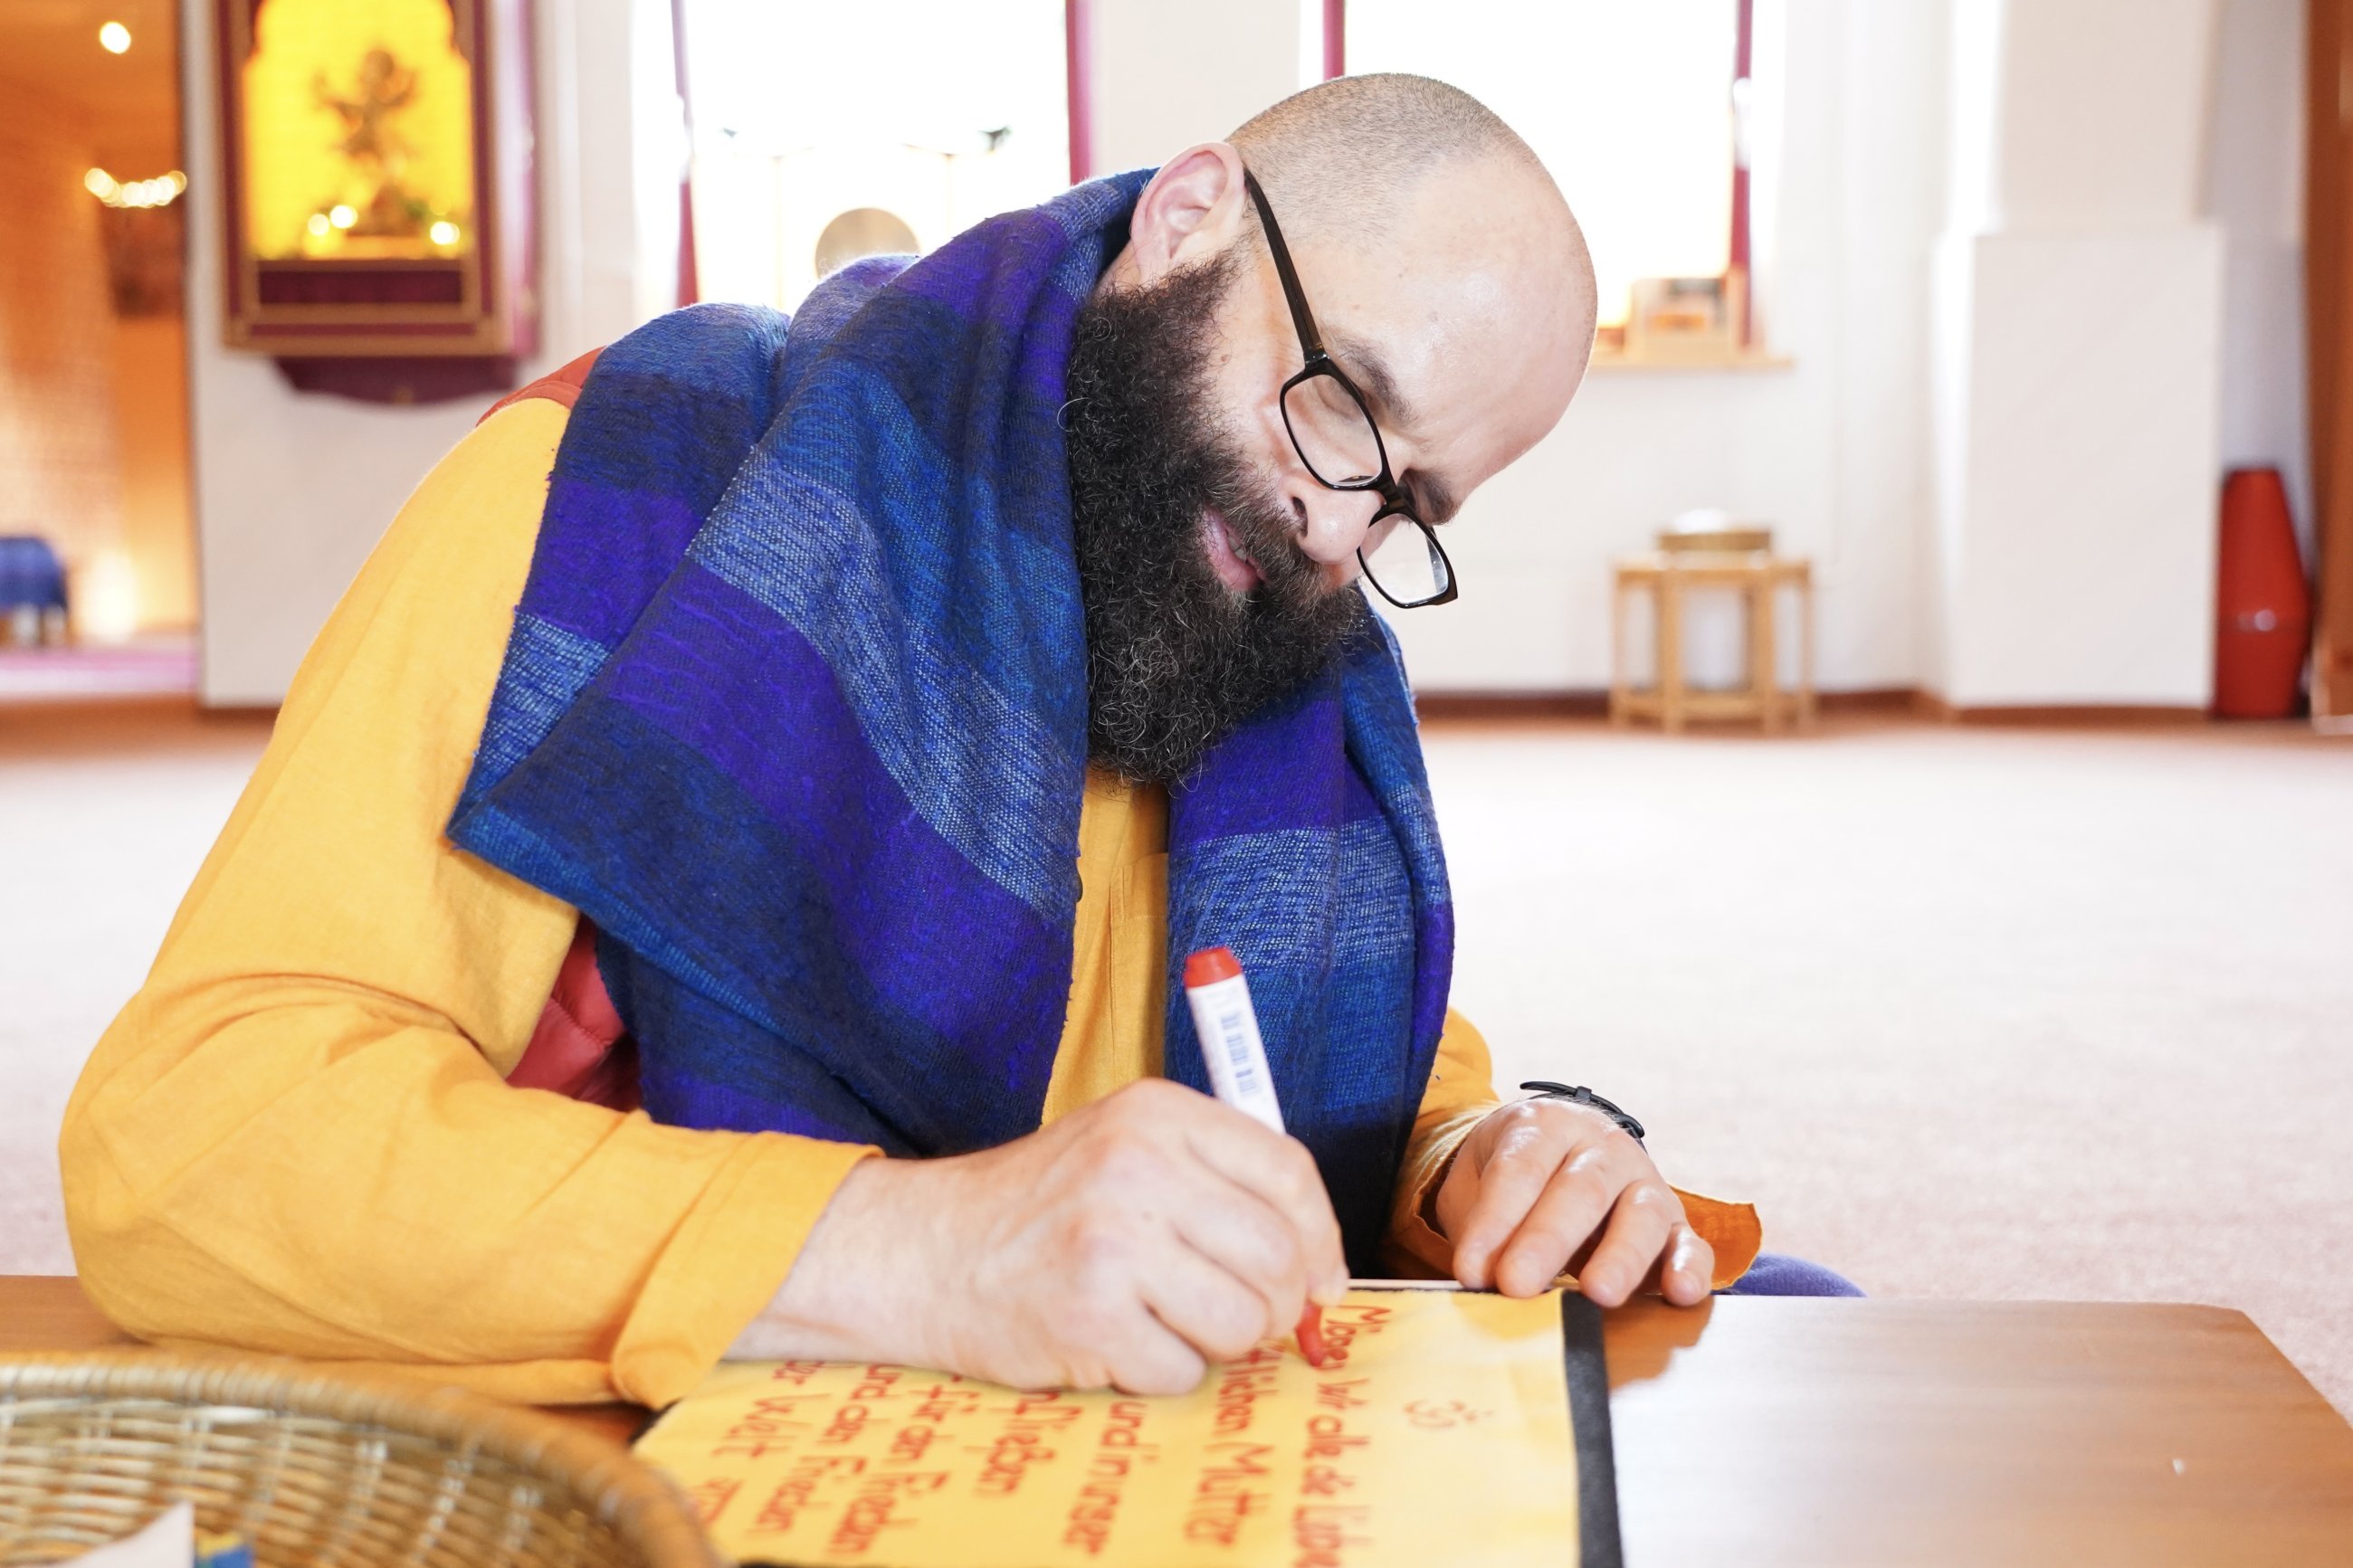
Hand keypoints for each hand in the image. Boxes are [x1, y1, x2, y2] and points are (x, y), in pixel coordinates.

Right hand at [732, 1079, 1348, 1392]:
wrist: (930, 1251)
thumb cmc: (1047, 1207)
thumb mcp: (1128, 1146)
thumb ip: (1220, 1181)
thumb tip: (1322, 1268)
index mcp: (1157, 1113)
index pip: (1288, 1172)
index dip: (1319, 1238)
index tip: (1320, 1278)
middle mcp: (1136, 1166)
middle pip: (1276, 1255)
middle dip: (1276, 1303)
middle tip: (1244, 1315)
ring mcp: (1111, 1243)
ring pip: (1244, 1320)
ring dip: (1223, 1341)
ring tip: (1172, 1321)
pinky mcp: (1090, 1317)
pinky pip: (1185, 1370)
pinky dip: (1165, 1371)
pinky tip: (1123, 1341)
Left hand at [1435, 1097, 1712, 1307]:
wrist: (1561, 1149)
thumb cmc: (1512, 1175)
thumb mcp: (1476, 1181)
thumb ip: (1477, 1223)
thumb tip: (1478, 1276)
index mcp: (1547, 1125)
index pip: (1520, 1169)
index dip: (1494, 1220)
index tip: (1470, 1269)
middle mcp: (1603, 1146)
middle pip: (1579, 1191)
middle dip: (1546, 1241)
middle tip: (1517, 1285)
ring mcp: (1645, 1181)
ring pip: (1641, 1215)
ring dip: (1620, 1257)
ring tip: (1598, 1293)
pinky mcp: (1676, 1222)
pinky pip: (1690, 1243)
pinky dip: (1690, 1268)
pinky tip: (1681, 1294)